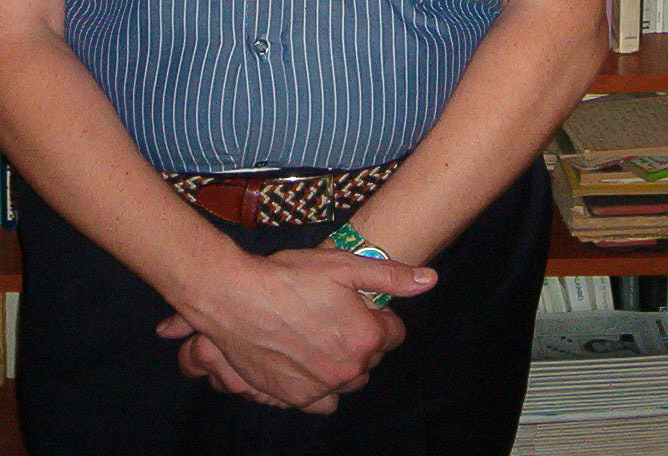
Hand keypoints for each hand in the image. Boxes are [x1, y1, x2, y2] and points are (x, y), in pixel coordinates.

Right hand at [155, 245, 435, 410]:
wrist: (236, 299)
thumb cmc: (290, 276)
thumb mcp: (343, 265)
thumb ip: (391, 275)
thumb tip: (431, 280)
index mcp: (366, 338)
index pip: (393, 334)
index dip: (379, 315)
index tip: (361, 303)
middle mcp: (348, 369)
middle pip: (370, 359)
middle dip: (362, 340)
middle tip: (337, 315)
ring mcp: (321, 387)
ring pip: (348, 381)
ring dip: (343, 364)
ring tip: (322, 337)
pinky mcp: (294, 397)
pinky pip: (322, 401)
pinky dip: (321, 386)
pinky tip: (308, 362)